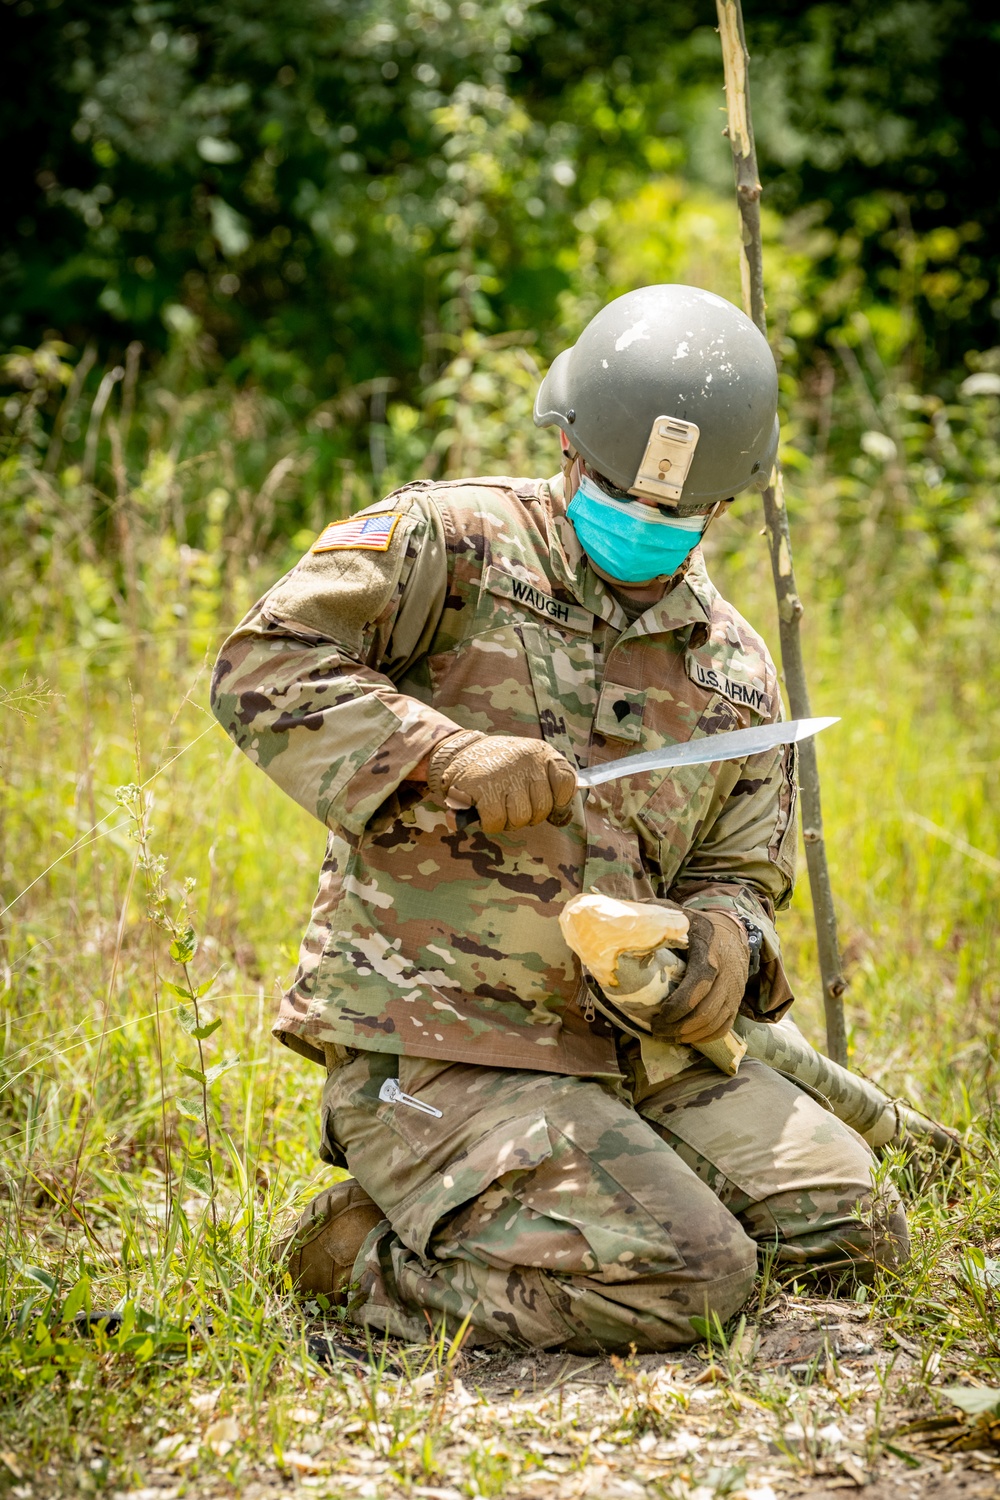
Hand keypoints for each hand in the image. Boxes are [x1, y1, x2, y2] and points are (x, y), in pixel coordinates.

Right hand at [428, 731, 576, 834]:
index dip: (560, 802)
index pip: (567, 782)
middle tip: (513, 804)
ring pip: (520, 818)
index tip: (549, 806)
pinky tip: (484, 810)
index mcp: (540, 752)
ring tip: (498, 806)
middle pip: (543, 808)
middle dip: (529, 815)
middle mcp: (525, 759)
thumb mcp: (529, 764)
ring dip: (508, 820)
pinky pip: (496, 821)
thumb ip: (549, 786)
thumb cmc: (500, 766)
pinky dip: (490, 823)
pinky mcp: (481, 787)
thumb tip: (562, 819)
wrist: (459, 750)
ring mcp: (504, 772)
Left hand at [647, 910, 748, 1043]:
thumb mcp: (679, 915)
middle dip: (679, 1027)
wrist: (734, 932)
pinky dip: (706, 1037)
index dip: (679, 1006)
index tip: (658, 1017)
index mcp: (709, 951)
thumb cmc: (698, 926)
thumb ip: (657, 915)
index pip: (698, 984)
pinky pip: (725, 1026)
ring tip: (667, 1037)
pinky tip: (687, 1039)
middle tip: (657, 1031)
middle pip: (706, 1011)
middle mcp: (727, 973)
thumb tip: (627, 919)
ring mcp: (735, 990)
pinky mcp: (737, 1001)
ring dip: (690, 1035)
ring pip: (715, 1022)